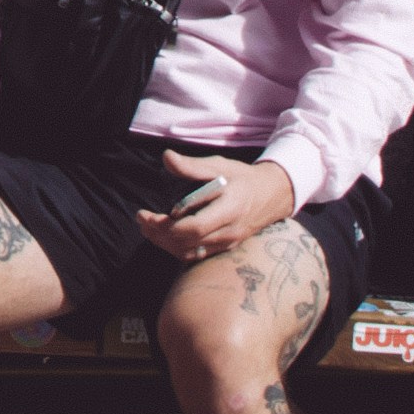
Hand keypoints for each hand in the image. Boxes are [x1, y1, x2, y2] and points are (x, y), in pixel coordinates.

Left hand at [142, 150, 290, 257]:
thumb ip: (192, 166)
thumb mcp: (220, 166)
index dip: (166, 225)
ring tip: (147, 228)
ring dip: (165, 243)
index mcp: (229, 209)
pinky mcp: (225, 248)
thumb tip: (166, 158)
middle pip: (187, 243)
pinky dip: (176, 248)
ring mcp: (228, 243)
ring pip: (190, 253)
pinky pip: (196, 255)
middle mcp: (229, 232)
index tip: (146, 214)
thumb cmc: (242, 178)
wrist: (272, 195)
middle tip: (141, 220)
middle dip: (159, 234)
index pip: (195, 227)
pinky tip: (163, 236)